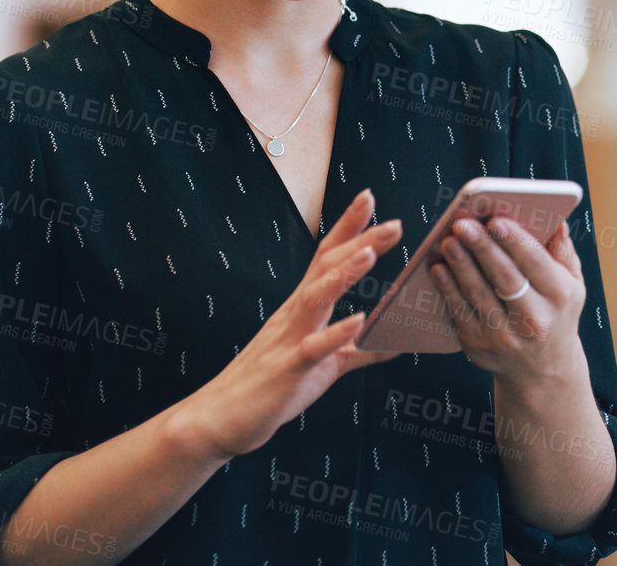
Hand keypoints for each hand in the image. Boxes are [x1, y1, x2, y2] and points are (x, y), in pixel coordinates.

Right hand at [167, 188, 400, 462]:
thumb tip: (396, 343)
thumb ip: (359, 351)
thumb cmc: (272, 386)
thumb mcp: (325, 364)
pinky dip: (336, 334)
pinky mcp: (288, 369)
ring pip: (316, 298)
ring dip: (343, 274)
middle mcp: (296, 315)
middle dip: (359, 241)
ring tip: (370, 253)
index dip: (349, 227)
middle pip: (327, 267)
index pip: (328, 257)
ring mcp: (290, 339)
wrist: (221, 418)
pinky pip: (313, 349)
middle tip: (394, 222)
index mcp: (303, 309)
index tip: (369, 197)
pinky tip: (358, 322)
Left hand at [429, 216, 587, 384]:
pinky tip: (438, 268)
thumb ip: (564, 253)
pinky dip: (447, 288)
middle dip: (481, 247)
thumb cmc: (555, 314)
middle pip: (504, 277)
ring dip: (460, 265)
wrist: (542, 369)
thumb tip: (556, 223)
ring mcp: (504, 335)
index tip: (495, 219)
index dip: (514, 240)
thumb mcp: (574, 286)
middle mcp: (533, 319)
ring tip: (448, 240)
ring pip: (478, 293)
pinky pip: (459, 312)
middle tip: (462, 223)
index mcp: (559, 296)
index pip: (535, 263)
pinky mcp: (478, 346)